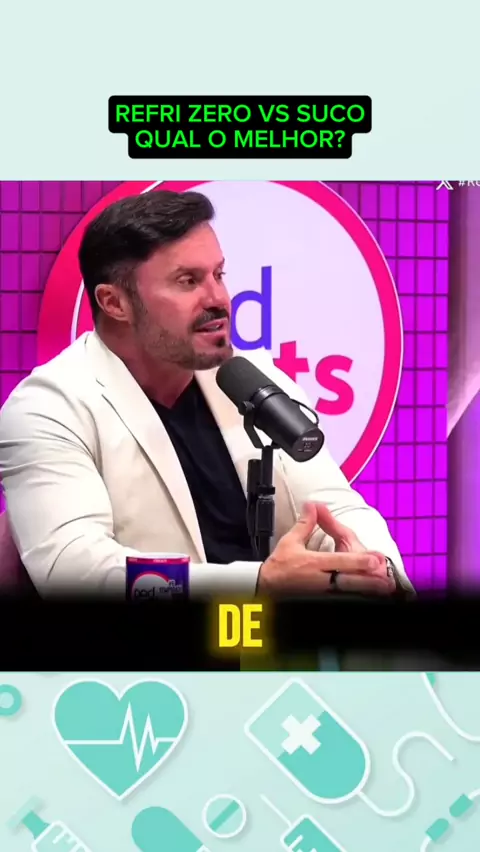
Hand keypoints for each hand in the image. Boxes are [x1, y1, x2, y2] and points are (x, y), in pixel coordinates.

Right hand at [258, 503, 393, 595]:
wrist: (267, 587)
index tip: (374, 560)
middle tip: (387, 579)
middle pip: (348, 580)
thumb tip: (313, 506)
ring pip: (349, 592)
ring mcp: (322, 593)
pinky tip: (369, 597)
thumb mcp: (290, 541)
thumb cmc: (280, 564)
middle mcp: (320, 580)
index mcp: (313, 563)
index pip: (339, 562)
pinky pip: (343, 599)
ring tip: (385, 589)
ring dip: (367, 591)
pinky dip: (357, 597)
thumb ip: (305, 524)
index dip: (357, 561)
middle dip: (368, 580)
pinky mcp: (322, 601)